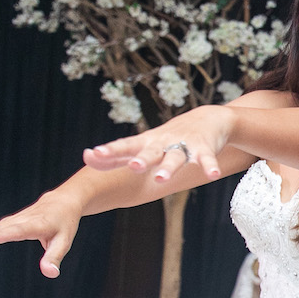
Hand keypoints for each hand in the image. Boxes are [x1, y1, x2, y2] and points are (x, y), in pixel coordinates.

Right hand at [0, 193, 82, 278]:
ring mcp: (7, 223)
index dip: (0, 234)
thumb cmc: (64, 224)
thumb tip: (50, 274)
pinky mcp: (2, 226)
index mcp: (33, 225)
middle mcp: (16, 222)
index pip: (15, 230)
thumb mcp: (64, 240)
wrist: (59, 202)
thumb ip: (55, 257)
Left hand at [85, 106, 236, 182]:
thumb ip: (115, 156)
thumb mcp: (142, 146)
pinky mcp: (204, 148)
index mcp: (146, 143)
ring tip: (161, 178)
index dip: (109, 152)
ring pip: (175, 157)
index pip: (124, 147)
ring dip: (168, 167)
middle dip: (141, 159)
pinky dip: (210, 166)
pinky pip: (206, 159)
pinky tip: (212, 175)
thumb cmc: (166, 138)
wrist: (207, 119)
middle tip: (133, 167)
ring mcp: (183, 145)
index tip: (92, 155)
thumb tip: (86, 158)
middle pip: (150, 152)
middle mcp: (162, 143)